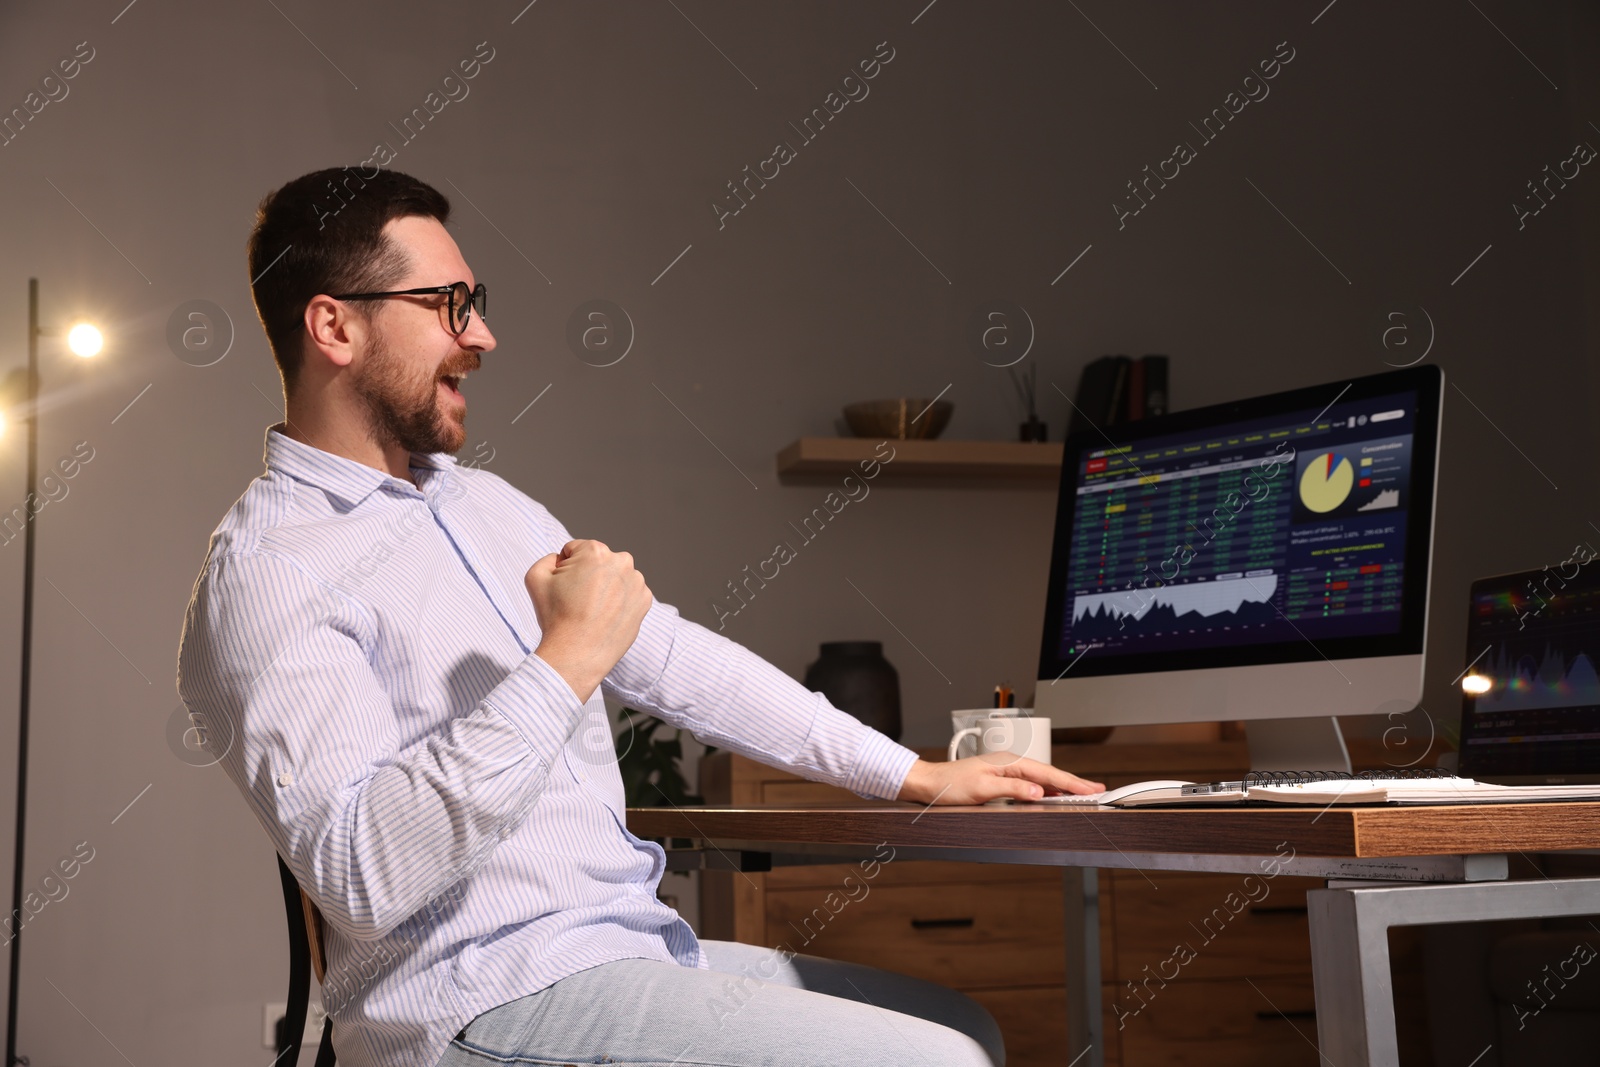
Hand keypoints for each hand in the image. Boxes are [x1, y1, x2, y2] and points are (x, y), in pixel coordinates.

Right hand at [525, 539, 652, 702]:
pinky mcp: (645, 600)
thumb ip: (548, 558)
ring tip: (593, 610)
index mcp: (596, 551)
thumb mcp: (535, 578)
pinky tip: (606, 617)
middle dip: (587, 575)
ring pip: (615, 577)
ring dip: (605, 587)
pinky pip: (627, 593)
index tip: (565, 589)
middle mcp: (622, 561)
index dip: (564, 568)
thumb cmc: (556, 617)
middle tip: (578, 600)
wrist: (577, 654)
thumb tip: (562, 559)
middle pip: (598, 561)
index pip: (575, 550)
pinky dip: (618, 602)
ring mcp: (637, 582)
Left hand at [895, 755, 1104, 804]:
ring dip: (1061, 786)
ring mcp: (1007, 771)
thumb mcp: (983, 789)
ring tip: (1082, 794)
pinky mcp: (1002, 779)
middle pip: (1050, 774)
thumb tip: (1039, 792)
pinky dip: (1046, 789)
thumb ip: (1013, 789)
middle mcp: (1011, 763)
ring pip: (1042, 779)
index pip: (1049, 774)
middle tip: (1097, 790)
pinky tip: (1052, 796)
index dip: (1072, 782)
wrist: (930, 783)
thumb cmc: (951, 785)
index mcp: (1010, 762)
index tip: (1092, 788)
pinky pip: (1031, 784)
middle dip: (1074, 783)